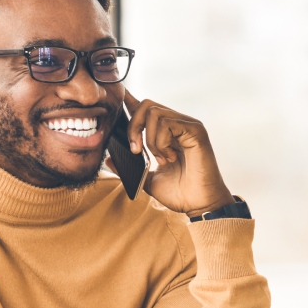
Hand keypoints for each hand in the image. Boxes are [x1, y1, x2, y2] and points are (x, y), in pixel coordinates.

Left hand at [120, 90, 234, 215]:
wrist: (198, 205)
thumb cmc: (180, 193)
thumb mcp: (148, 179)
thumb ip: (130, 168)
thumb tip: (109, 159)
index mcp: (167, 133)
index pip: (146, 109)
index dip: (130, 102)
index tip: (118, 101)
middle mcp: (178, 124)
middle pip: (146, 105)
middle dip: (133, 126)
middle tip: (136, 150)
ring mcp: (188, 125)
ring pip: (154, 112)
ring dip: (150, 139)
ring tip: (160, 159)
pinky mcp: (195, 130)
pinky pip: (167, 123)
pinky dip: (161, 142)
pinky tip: (170, 157)